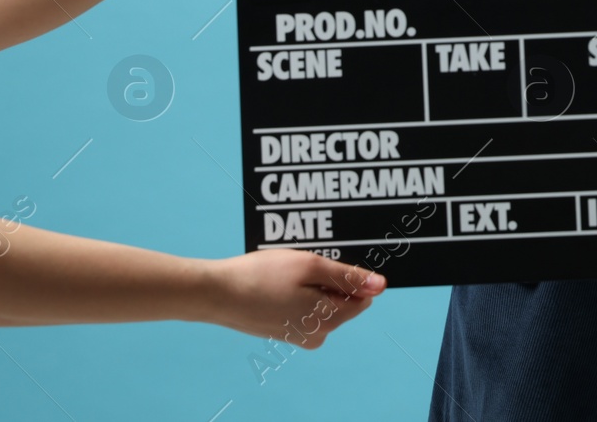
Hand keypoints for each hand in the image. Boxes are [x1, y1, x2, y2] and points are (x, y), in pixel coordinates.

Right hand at [201, 250, 384, 347]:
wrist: (215, 294)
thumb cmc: (262, 276)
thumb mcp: (311, 267)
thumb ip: (349, 277)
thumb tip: (381, 286)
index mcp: (329, 320)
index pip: (361, 297)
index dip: (348, 274)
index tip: (325, 261)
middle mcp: (317, 335)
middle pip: (341, 299)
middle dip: (328, 278)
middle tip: (300, 264)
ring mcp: (298, 336)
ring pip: (321, 301)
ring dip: (310, 282)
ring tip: (285, 271)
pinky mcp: (282, 331)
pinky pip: (302, 306)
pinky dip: (295, 291)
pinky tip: (276, 281)